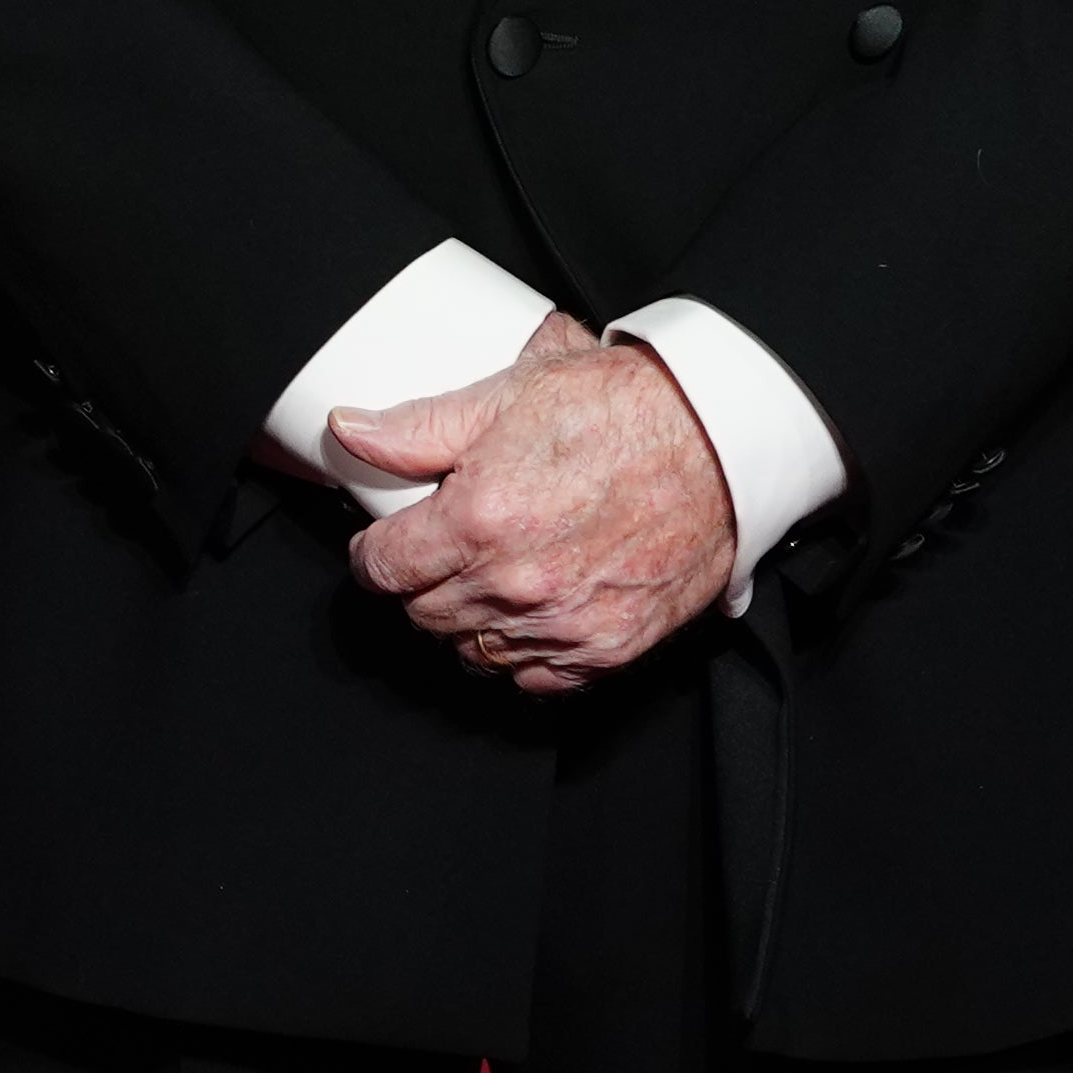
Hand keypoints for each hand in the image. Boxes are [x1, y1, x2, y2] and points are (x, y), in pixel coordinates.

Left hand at [335, 335, 738, 694]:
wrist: (721, 441)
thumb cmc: (626, 409)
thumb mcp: (509, 394)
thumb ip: (419, 427)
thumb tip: (351, 432)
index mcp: (479, 517)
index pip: (383, 567)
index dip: (374, 553)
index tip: (384, 544)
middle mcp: (514, 582)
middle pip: (423, 613)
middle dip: (421, 583)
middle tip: (444, 549)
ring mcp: (560, 623)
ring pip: (472, 652)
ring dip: (467, 620)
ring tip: (488, 577)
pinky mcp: (605, 648)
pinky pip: (533, 679)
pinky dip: (521, 653)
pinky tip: (529, 612)